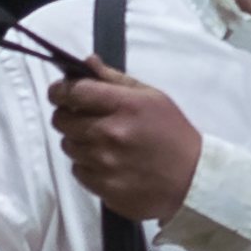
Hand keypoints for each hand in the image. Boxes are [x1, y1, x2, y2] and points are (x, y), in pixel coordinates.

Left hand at [48, 61, 200, 222]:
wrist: (192, 179)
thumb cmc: (173, 134)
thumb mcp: (152, 97)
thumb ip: (115, 79)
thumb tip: (87, 63)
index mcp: (124, 106)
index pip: (74, 91)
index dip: (60, 90)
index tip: (59, 92)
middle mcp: (110, 134)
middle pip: (62, 120)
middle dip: (68, 116)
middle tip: (82, 118)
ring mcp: (105, 164)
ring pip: (68, 145)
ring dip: (78, 141)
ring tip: (102, 142)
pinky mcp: (103, 187)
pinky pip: (78, 170)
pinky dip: (87, 165)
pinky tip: (107, 162)